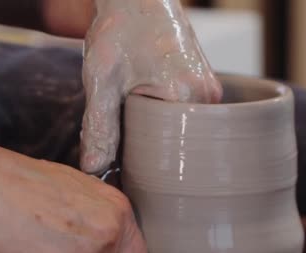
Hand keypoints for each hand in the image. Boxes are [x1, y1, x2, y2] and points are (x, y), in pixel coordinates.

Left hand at [80, 0, 222, 173]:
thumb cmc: (119, 28)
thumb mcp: (103, 80)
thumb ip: (99, 127)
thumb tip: (95, 170)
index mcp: (186, 97)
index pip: (166, 153)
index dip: (138, 162)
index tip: (118, 164)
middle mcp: (207, 97)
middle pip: (177, 145)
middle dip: (147, 149)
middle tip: (120, 139)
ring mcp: (210, 92)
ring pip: (181, 132)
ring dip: (155, 135)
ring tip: (131, 117)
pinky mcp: (204, 86)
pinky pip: (184, 117)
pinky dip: (163, 121)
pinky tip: (143, 108)